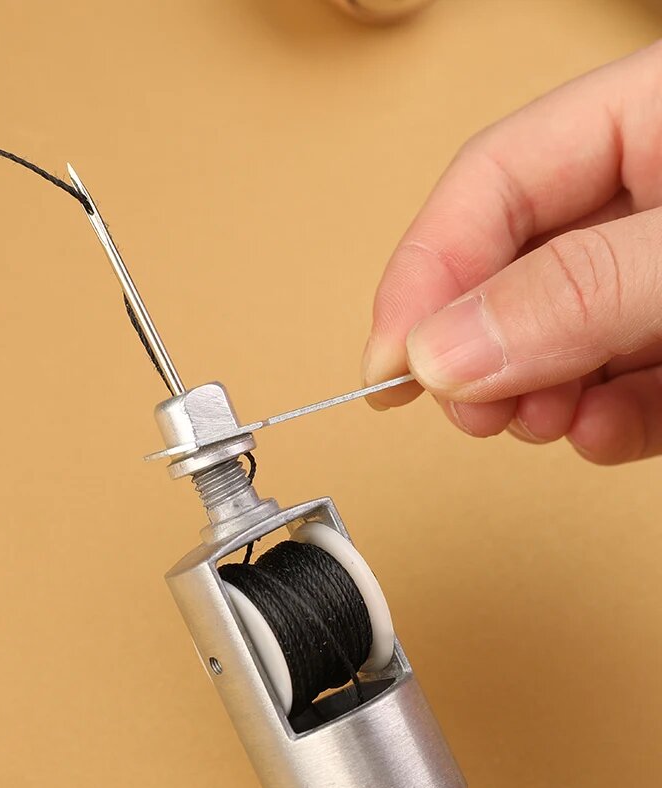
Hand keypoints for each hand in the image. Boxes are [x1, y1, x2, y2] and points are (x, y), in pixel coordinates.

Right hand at [361, 43, 661, 463]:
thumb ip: (579, 291)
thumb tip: (445, 348)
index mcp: (649, 117)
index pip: (492, 182)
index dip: (426, 273)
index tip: (391, 361)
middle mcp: (652, 193)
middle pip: (511, 264)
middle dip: (475, 348)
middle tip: (459, 403)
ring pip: (556, 334)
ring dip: (532, 395)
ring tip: (534, 421)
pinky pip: (624, 383)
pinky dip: (603, 421)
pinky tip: (598, 431)